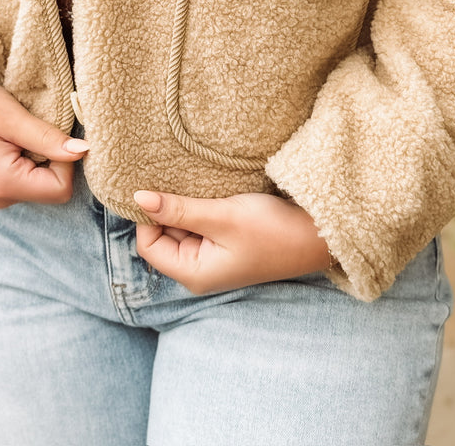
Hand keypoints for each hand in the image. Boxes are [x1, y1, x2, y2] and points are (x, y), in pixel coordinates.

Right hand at [0, 59, 88, 208]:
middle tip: (29, 128)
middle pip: (49, 188)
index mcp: (4, 185)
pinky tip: (4, 140)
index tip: (51, 131)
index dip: (66, 159)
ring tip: (13, 132)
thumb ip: (47, 138)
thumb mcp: (11, 116)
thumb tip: (83, 151)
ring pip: (35, 184)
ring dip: (35, 158)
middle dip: (50, 157)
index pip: (61, 188)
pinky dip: (21, 161)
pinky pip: (19, 182)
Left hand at [133, 189, 333, 294]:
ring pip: (182, 228)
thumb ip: (178, 209)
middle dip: (168, 210)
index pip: (148, 245)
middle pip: (164, 236)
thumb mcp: (221, 216)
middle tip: (179, 181)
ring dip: (186, 208)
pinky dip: (201, 209)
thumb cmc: (271, 231)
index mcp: (193, 273)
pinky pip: (201, 226)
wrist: (316, 236)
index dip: (148, 216)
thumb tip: (138, 198)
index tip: (157, 186)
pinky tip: (211, 194)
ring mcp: (213, 258)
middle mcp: (199, 270)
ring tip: (199, 187)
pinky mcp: (226, 245)